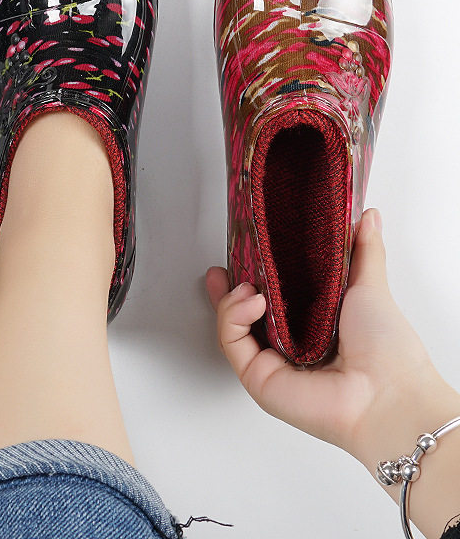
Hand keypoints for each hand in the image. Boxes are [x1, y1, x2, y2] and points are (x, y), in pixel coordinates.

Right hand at [206, 209, 459, 537]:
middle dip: (225, 291)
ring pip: (231, 326)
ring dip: (231, 300)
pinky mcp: (258, 377)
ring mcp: (271, 362)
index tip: (240, 254)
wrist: (387, 392)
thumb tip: (367, 216)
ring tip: (249, 287)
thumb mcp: (371, 287)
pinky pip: (231, 341)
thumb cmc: (387, 350)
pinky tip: (251, 301)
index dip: (249, 276)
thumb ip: (363, 250)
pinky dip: (233, 317)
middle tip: (219, 271)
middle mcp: (288, 345)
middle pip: (241, 314)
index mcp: (310, 325)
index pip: (268, 297)